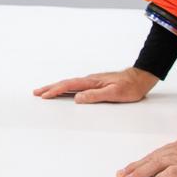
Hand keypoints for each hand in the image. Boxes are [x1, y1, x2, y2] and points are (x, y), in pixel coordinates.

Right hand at [32, 66, 154, 103]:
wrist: (140, 78)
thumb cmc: (130, 87)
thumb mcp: (114, 93)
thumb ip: (96, 96)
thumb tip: (77, 98)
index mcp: (92, 82)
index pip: (69, 86)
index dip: (55, 91)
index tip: (43, 95)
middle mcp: (89, 80)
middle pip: (65, 83)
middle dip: (50, 88)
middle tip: (36, 93)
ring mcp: (91, 81)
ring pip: (69, 85)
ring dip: (56, 88)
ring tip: (44, 92)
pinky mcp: (95, 84)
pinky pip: (75, 86)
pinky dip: (65, 89)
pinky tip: (63, 92)